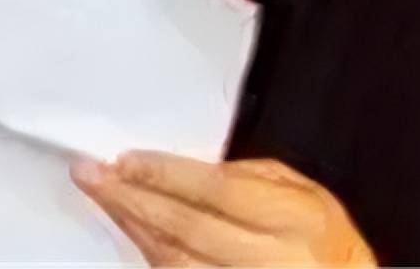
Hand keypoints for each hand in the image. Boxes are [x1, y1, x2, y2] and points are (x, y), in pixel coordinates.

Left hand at [71, 151, 375, 266]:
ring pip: (175, 263)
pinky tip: (132, 236)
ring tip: (105, 199)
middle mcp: (271, 260)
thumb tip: (186, 169)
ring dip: (133, 229)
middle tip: (94, 174)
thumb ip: (250, 178)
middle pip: (187, 229)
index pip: (217, 192)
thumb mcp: (305, 195)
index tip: (126, 160)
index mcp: (294, 220)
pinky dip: (151, 258)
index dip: (166, 175)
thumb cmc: (326, 246)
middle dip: (133, 198)